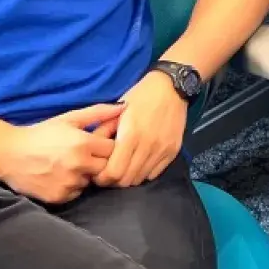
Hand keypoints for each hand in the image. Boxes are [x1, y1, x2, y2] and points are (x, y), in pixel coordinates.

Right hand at [0, 102, 122, 203]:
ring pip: (91, 182)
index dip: (108, 147)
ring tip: (68, 165)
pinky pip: (76, 193)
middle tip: (84, 156)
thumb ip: (98, 113)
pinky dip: (72, 186)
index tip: (98, 144)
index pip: (114, 149)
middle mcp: (79, 165)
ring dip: (85, 175)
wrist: (8, 154)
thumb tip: (123, 107)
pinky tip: (59, 175)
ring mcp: (69, 183)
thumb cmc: (41, 133)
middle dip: (99, 162)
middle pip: (105, 168)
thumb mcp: (69, 119)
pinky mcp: (59, 197)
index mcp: (83, 144)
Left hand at [96, 72, 189, 187]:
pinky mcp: (173, 151)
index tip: (98, 173)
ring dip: (129, 177)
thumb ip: (106, 132)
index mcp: (130, 135)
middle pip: (127, 180)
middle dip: (114, 181)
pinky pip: (154, 173)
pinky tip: (138, 163)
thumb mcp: (117, 110)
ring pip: (140, 178)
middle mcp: (147, 146)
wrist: (171, 87)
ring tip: (124, 168)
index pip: (114, 172)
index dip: (103, 177)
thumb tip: (95, 154)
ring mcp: (162, 150)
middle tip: (109, 173)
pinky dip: (144, 173)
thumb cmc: (140, 96)